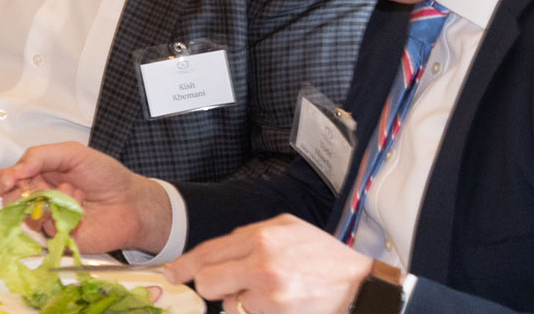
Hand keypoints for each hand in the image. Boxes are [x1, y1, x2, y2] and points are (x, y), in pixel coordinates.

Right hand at [0, 142, 173, 256]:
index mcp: (34, 176)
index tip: (8, 180)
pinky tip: (80, 208)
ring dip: (49, 202)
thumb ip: (39, 156)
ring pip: (26, 218)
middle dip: (19, 195)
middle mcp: (36, 199)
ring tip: (73, 192)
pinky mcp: (59, 238)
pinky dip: (62, 217)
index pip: (3, 180)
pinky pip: (48, 231)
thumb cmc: (104, 174)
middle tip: (39, 188)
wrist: (131, 200)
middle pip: (8, 202)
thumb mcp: (71, 152)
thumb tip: (14, 170)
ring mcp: (47, 220)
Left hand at [165, 215, 372, 313]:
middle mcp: (261, 265)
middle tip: (224, 286)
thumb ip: (249, 237)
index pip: (208, 253)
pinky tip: (279, 304)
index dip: (184, 266)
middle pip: (208, 282)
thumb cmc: (323, 255)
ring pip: (229, 305)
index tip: (172, 273)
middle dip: (209, 286)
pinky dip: (258, 312)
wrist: (361, 286)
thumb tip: (218, 253)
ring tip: (269, 293)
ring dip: (241, 302)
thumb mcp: (286, 228)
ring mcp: (270, 296)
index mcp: (261, 237)